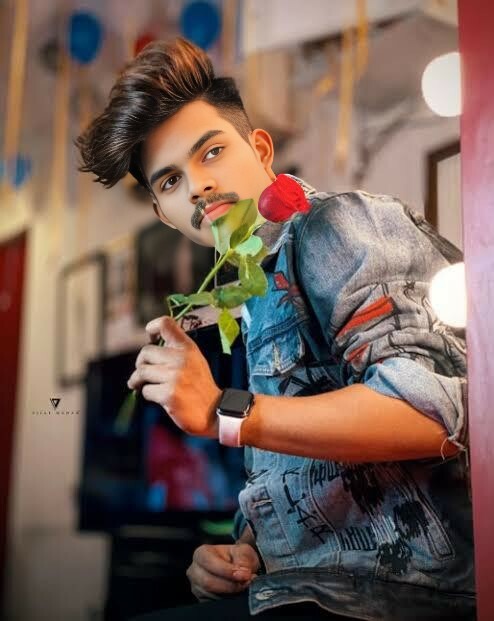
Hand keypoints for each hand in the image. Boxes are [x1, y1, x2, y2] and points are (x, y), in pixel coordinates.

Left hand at [127, 315, 221, 437]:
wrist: (214, 412)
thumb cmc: (199, 386)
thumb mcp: (194, 360)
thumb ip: (176, 350)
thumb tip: (148, 348)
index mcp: (188, 347)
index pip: (165, 324)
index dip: (152, 328)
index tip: (151, 338)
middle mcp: (181, 358)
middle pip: (145, 352)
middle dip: (140, 364)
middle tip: (143, 373)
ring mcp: (175, 376)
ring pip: (141, 372)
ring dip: (138, 381)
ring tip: (141, 385)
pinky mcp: (169, 394)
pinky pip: (145, 390)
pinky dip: (147, 395)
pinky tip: (158, 397)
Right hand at [186, 543, 260, 601]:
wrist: (238, 568)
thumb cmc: (237, 557)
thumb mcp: (243, 551)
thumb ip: (243, 559)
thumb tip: (244, 572)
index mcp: (202, 553)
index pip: (210, 562)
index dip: (227, 570)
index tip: (244, 575)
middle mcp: (195, 570)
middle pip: (208, 582)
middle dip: (230, 585)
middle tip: (246, 583)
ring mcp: (197, 587)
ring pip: (212, 596)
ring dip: (231, 593)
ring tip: (243, 586)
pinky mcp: (202, 600)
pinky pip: (213, 604)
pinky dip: (227, 601)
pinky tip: (236, 593)